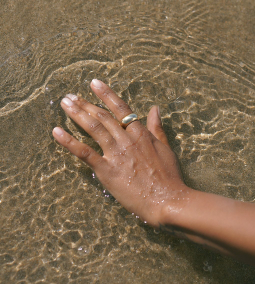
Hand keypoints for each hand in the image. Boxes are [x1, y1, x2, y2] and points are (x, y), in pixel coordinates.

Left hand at [52, 79, 188, 226]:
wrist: (166, 200)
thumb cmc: (169, 176)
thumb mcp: (165, 148)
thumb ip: (157, 127)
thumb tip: (154, 108)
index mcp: (140, 133)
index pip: (121, 108)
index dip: (106, 94)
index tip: (94, 83)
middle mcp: (126, 139)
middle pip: (102, 116)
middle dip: (85, 104)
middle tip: (70, 96)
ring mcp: (115, 154)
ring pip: (93, 128)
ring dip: (77, 114)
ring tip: (65, 104)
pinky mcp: (106, 170)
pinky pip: (84, 153)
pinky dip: (69, 141)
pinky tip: (57, 132)